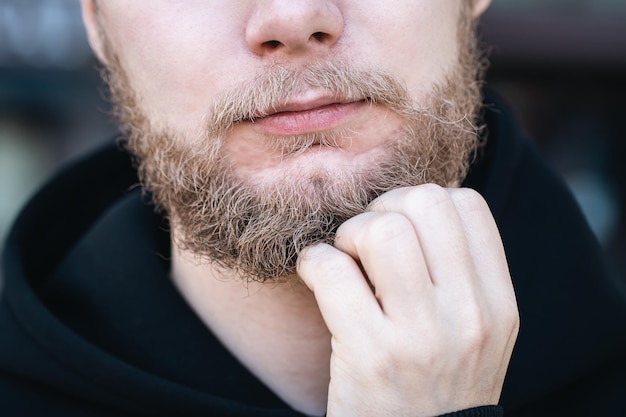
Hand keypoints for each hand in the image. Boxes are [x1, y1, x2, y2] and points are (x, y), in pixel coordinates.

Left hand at [297, 184, 518, 416]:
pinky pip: (332, 270)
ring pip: (381, 231)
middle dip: (383, 208)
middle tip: (366, 240)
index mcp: (498, 305)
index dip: (422, 202)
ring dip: (349, 234)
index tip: (400, 226)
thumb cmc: (437, 386)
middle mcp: (468, 315)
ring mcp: (421, 337)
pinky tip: (316, 277)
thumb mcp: (477, 335)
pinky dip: (313, 261)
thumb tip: (407, 207)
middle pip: (425, 203)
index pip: (468, 205)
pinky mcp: (371, 355)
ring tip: (344, 259)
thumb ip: (459, 275)